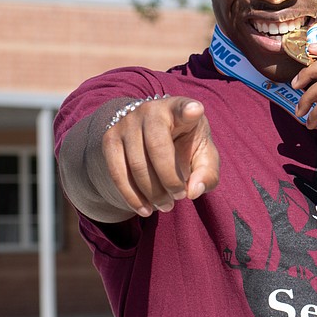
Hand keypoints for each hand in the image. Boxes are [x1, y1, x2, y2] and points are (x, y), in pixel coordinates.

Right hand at [101, 96, 219, 216]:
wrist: (147, 134)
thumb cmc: (184, 145)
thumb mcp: (203, 155)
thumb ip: (207, 174)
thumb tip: (193, 192)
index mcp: (179, 109)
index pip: (183, 107)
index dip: (188, 109)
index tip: (195, 110)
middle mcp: (150, 111)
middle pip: (157, 148)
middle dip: (170, 180)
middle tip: (179, 197)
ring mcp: (127, 123)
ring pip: (136, 165)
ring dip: (152, 193)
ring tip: (166, 206)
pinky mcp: (110, 139)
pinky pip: (118, 173)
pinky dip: (132, 197)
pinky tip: (145, 209)